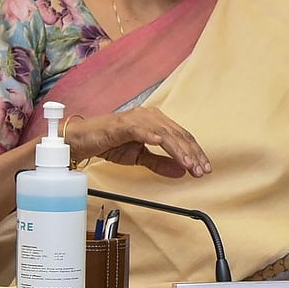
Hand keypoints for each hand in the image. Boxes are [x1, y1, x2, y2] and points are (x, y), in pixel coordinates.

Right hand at [65, 108, 211, 177]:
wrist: (84, 140)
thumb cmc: (110, 143)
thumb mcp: (139, 157)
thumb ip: (160, 163)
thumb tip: (181, 171)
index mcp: (156, 121)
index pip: (182, 136)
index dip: (195, 153)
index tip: (203, 169)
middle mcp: (150, 116)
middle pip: (178, 134)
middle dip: (192, 154)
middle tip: (201, 170)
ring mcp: (137, 118)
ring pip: (164, 133)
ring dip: (178, 150)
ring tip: (188, 164)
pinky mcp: (123, 124)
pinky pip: (141, 130)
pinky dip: (152, 136)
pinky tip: (162, 144)